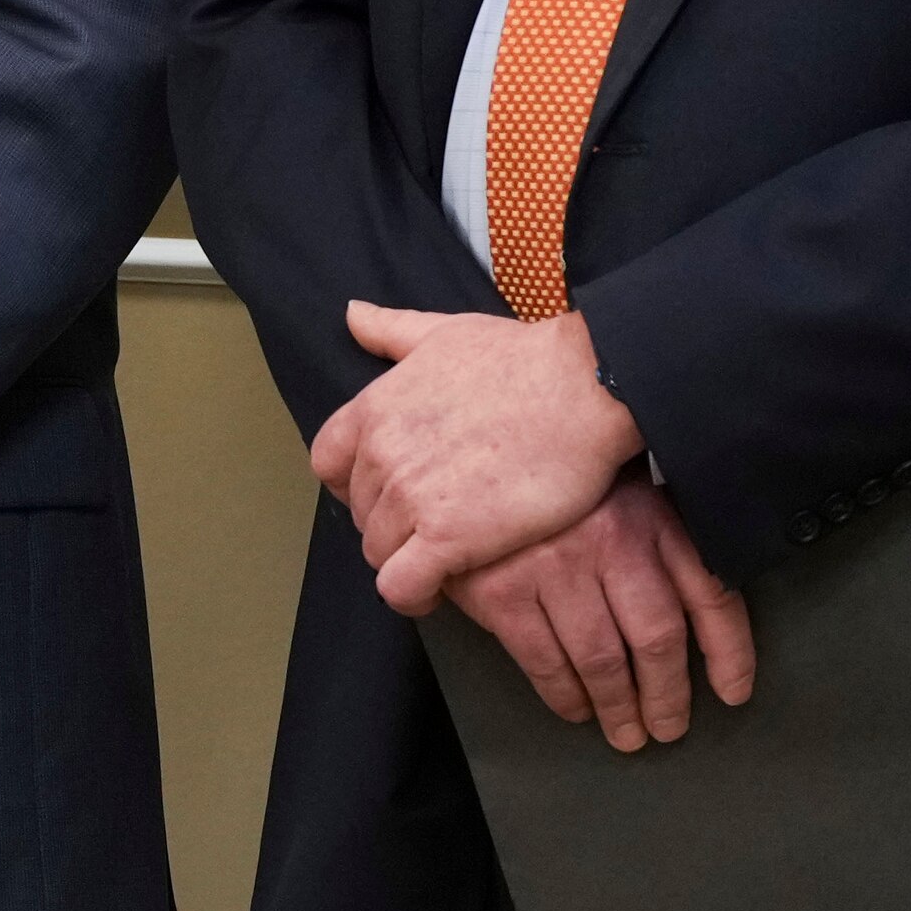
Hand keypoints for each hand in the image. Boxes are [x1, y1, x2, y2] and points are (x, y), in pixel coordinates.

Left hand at [309, 301, 643, 615]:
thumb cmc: (522, 358)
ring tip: (442, 559)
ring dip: (404, 559)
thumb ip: (391, 330)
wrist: (583, 388)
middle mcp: (381, 454)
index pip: (327, 463)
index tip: (386, 492)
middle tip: (429, 527)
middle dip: (388, 523)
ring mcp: (411, 497)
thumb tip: (350, 316)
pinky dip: (412, 595)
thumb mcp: (444, 331)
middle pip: (359, 511)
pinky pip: (402, 585)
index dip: (353, 484)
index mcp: (374, 409)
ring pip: (378, 551)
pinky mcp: (448, 538)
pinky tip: (437, 591)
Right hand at [442, 472, 753, 751]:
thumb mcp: (620, 492)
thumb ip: (661, 541)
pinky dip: (564, 695)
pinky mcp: (502, 589)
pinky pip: (544, 660)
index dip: (730, 654)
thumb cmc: (554, 489)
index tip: (732, 693)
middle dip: (667, 696)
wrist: (465, 458)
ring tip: (625, 730)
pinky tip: (575, 706)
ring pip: (603, 659)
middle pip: (658, 639)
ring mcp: (553, 565)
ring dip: (618, 706)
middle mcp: (610, 538)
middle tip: (667, 726)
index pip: (711, 594)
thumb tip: (702, 621)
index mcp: (651, 513)